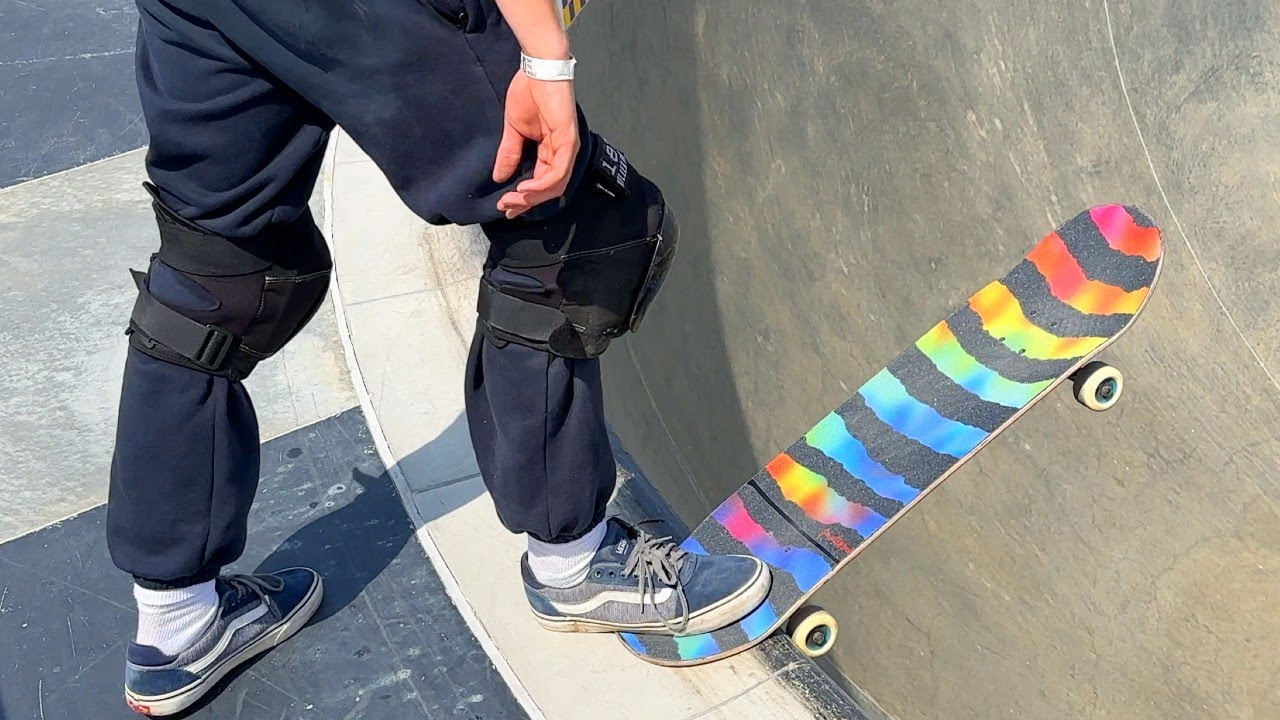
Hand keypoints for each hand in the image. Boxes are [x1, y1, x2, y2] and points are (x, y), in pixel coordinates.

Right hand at [493, 71, 579, 218]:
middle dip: (526, 202)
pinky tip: (526, 189)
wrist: (538, 68)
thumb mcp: (514, 130)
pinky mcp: (568, 140)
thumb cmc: (529, 92)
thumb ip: (509, 154)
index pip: (540, 183)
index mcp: (550, 151)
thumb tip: (500, 177)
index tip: (504, 206)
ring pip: (555, 185)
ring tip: (514, 200)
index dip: (523, 197)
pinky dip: (542, 184)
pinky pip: (558, 171)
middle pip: (549, 189)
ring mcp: (567, 147)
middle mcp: (562, 153)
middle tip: (506, 208)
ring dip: (532, 197)